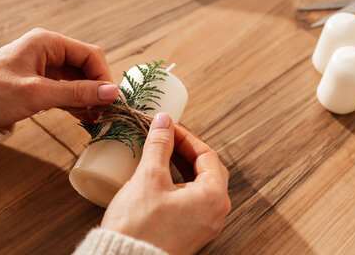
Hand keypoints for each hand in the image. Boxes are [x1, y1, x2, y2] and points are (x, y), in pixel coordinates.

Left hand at [0, 28, 118, 128]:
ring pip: (80, 80)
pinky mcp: (43, 82)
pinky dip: (77, 103)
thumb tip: (111, 93)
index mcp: (49, 43)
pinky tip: (85, 117)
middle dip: (97, 89)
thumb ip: (76, 93)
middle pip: (87, 67)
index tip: (110, 99)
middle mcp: (50, 51)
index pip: (90, 55)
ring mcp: (47, 67)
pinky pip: (68, 90)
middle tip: (103, 112)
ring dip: (89, 98)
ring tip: (95, 118)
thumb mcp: (37, 94)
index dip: (103, 76)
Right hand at [101, 113, 230, 254]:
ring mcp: (203, 225)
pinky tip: (160, 178)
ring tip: (161, 153)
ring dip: (182, 166)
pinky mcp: (189, 233)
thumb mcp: (149, 177)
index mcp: (214, 197)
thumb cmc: (139, 227)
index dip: (187, 137)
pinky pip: (190, 200)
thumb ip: (159, 145)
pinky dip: (178, 183)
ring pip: (198, 185)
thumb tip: (163, 122)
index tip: (169, 128)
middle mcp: (214, 213)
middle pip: (207, 169)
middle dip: (186, 150)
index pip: (207, 155)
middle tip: (167, 138)